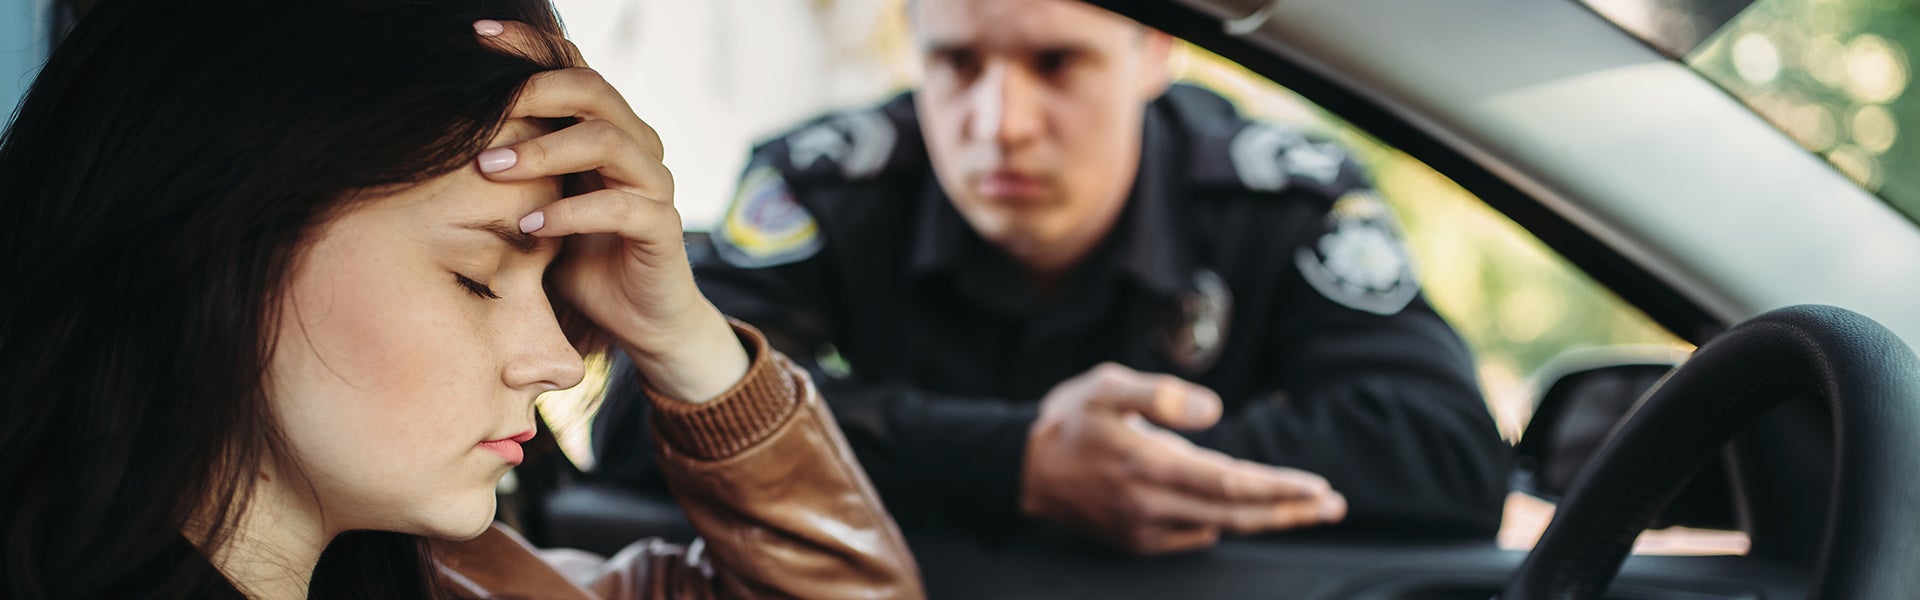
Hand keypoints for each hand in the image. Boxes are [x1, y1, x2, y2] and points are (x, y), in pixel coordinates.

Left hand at [473, 20, 745, 402]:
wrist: (634, 319)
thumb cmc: (577, 257)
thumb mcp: (535, 202)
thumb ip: (511, 165)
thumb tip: (439, 130)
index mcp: (606, 129)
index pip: (572, 68)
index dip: (528, 46)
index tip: (475, 36)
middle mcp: (636, 145)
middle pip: (594, 89)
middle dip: (534, 92)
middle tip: (482, 113)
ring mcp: (654, 184)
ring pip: (608, 140)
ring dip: (544, 151)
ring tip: (490, 170)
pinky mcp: (662, 228)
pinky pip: (622, 208)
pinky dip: (570, 214)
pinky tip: (531, 227)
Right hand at [1020, 363, 1346, 554]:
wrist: (1020, 469)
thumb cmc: (1068, 419)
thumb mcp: (1106, 386)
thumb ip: (1160, 393)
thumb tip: (1213, 410)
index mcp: (1147, 464)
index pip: (1230, 482)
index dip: (1278, 487)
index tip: (1317, 487)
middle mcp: (1150, 506)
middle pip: (1236, 515)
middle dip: (1289, 511)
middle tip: (1333, 506)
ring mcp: (1144, 530)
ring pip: (1221, 529)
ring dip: (1266, 520)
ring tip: (1306, 509)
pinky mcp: (1137, 543)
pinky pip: (1194, 537)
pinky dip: (1225, 525)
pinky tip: (1244, 512)